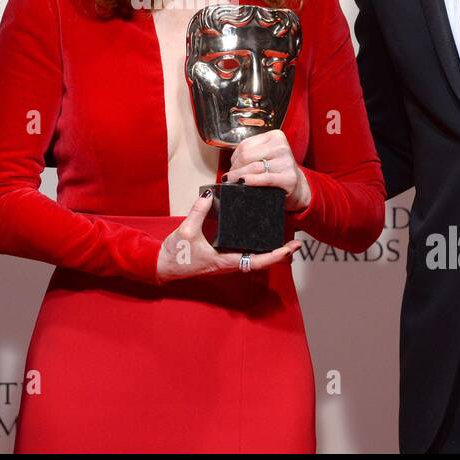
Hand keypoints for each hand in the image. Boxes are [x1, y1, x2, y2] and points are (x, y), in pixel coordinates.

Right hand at [157, 189, 297, 281]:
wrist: (163, 265)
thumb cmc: (176, 254)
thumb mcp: (186, 231)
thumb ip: (198, 212)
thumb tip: (209, 194)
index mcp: (225, 260)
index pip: (257, 261)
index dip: (276, 255)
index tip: (290, 248)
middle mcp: (230, 262)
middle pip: (261, 260)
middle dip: (279, 253)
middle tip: (295, 242)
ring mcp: (226, 260)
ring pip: (254, 257)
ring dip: (269, 250)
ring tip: (283, 237)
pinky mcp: (222, 255)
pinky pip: (243, 251)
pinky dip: (255, 245)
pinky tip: (259, 233)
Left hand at [224, 129, 309, 211]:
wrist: (296, 186)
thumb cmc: (276, 170)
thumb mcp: (265, 155)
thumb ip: (250, 154)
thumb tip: (230, 167)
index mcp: (275, 136)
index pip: (245, 145)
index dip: (234, 158)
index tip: (232, 167)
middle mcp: (282, 146)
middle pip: (247, 156)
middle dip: (235, 169)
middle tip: (230, 178)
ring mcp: (287, 162)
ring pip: (254, 168)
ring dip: (239, 177)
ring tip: (233, 182)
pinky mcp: (289, 178)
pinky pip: (265, 178)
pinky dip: (252, 181)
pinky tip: (244, 183)